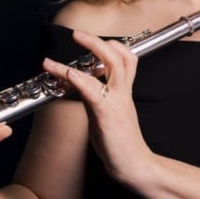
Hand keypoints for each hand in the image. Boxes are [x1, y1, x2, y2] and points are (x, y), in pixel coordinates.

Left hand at [43, 31, 152, 187]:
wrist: (134, 165)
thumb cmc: (120, 143)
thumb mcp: (109, 114)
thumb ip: (98, 98)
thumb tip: (82, 86)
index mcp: (124, 92)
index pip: (126, 59)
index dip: (112, 46)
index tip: (93, 39)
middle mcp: (123, 92)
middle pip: (119, 55)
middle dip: (98, 41)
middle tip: (78, 34)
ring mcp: (116, 101)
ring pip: (111, 64)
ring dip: (90, 48)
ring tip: (71, 41)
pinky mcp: (106, 113)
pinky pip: (92, 89)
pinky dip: (77, 77)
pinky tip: (65, 72)